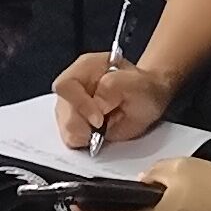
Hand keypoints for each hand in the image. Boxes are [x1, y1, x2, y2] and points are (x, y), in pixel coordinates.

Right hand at [51, 52, 166, 150]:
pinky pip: (70, 138)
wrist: (148, 100)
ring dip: (84, 135)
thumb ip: (115, 86)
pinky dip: (84, 142)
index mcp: (86, 67)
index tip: (99, 121)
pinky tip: (98, 137)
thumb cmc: (143, 88)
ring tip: (104, 131)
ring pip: (64, 127)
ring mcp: (71, 105)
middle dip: (82, 126)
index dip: (79, 105)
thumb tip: (97, 103)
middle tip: (102, 131)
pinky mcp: (74, 124)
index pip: (66, 85)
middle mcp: (74, 86)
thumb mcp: (137, 83)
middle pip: (62, 110)